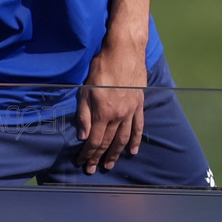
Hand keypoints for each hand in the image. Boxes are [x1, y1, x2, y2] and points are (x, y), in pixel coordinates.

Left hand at [76, 38, 147, 171]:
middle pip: (108, 142)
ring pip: (123, 138)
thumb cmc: (101, 67)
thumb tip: (83, 136)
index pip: (94, 140)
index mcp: (103, 113)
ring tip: (110, 165)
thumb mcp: (85, 89)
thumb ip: (84, 114)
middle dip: (99, 157)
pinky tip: (133, 150)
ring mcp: (130, 111)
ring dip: (116, 153)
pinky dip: (136, 140)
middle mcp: (118, 116)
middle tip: (92, 169)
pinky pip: (138, 126)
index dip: (88, 153)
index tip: (82, 163)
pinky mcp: (139, 104)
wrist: (124, 51)